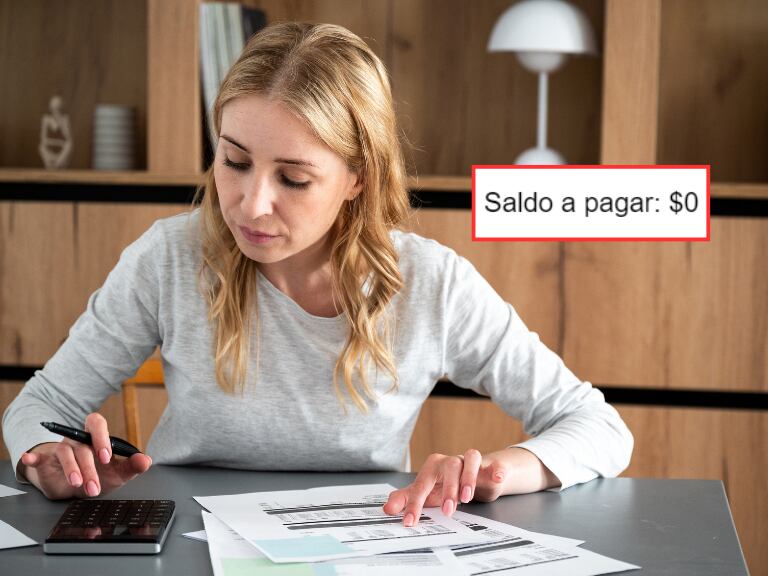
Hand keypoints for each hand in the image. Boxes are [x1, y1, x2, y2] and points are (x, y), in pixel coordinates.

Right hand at [18, 412, 151, 499]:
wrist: (77, 489)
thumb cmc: (100, 475)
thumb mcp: (118, 473)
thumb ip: (133, 466)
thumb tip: (146, 460)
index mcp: (96, 437)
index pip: (97, 424)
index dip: (101, 437)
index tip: (107, 457)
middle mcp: (78, 439)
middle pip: (82, 446)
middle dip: (89, 467)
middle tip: (94, 486)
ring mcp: (61, 449)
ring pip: (65, 454)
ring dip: (72, 470)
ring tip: (78, 485)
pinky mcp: (46, 462)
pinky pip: (38, 457)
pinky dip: (33, 458)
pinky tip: (30, 459)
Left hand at [383, 447, 558, 526]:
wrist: (473, 477)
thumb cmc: (446, 484)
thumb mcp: (426, 492)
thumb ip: (407, 498)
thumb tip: (387, 507)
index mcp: (433, 467)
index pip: (422, 484)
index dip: (414, 504)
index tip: (410, 522)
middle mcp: (451, 461)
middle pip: (449, 467)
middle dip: (448, 489)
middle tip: (448, 511)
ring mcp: (470, 462)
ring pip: (470, 459)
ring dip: (468, 477)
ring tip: (467, 497)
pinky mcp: (489, 466)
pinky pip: (494, 464)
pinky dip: (496, 469)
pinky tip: (496, 476)